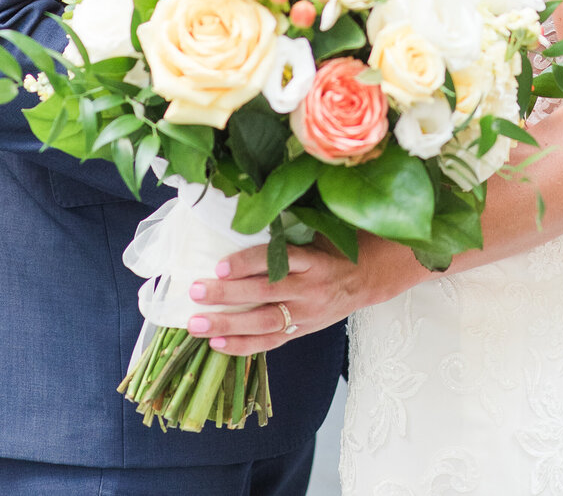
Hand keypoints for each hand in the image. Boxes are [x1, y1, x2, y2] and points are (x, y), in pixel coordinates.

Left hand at [186, 237, 423, 354]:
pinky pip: (270, 342)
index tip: (221, 264)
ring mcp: (306, 313)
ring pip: (263, 322)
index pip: (279, 260)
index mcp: (314, 258)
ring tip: (197, 323)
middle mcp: (309, 287)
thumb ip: (288, 232)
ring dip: (227, 324)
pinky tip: (217, 344)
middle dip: (227, 294)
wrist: (367, 279)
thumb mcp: (319, 233)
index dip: (250, 263)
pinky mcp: (302, 331)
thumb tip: (245, 216)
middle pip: (264, 293)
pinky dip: (243, 345)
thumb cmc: (335, 249)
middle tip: (195, 291)